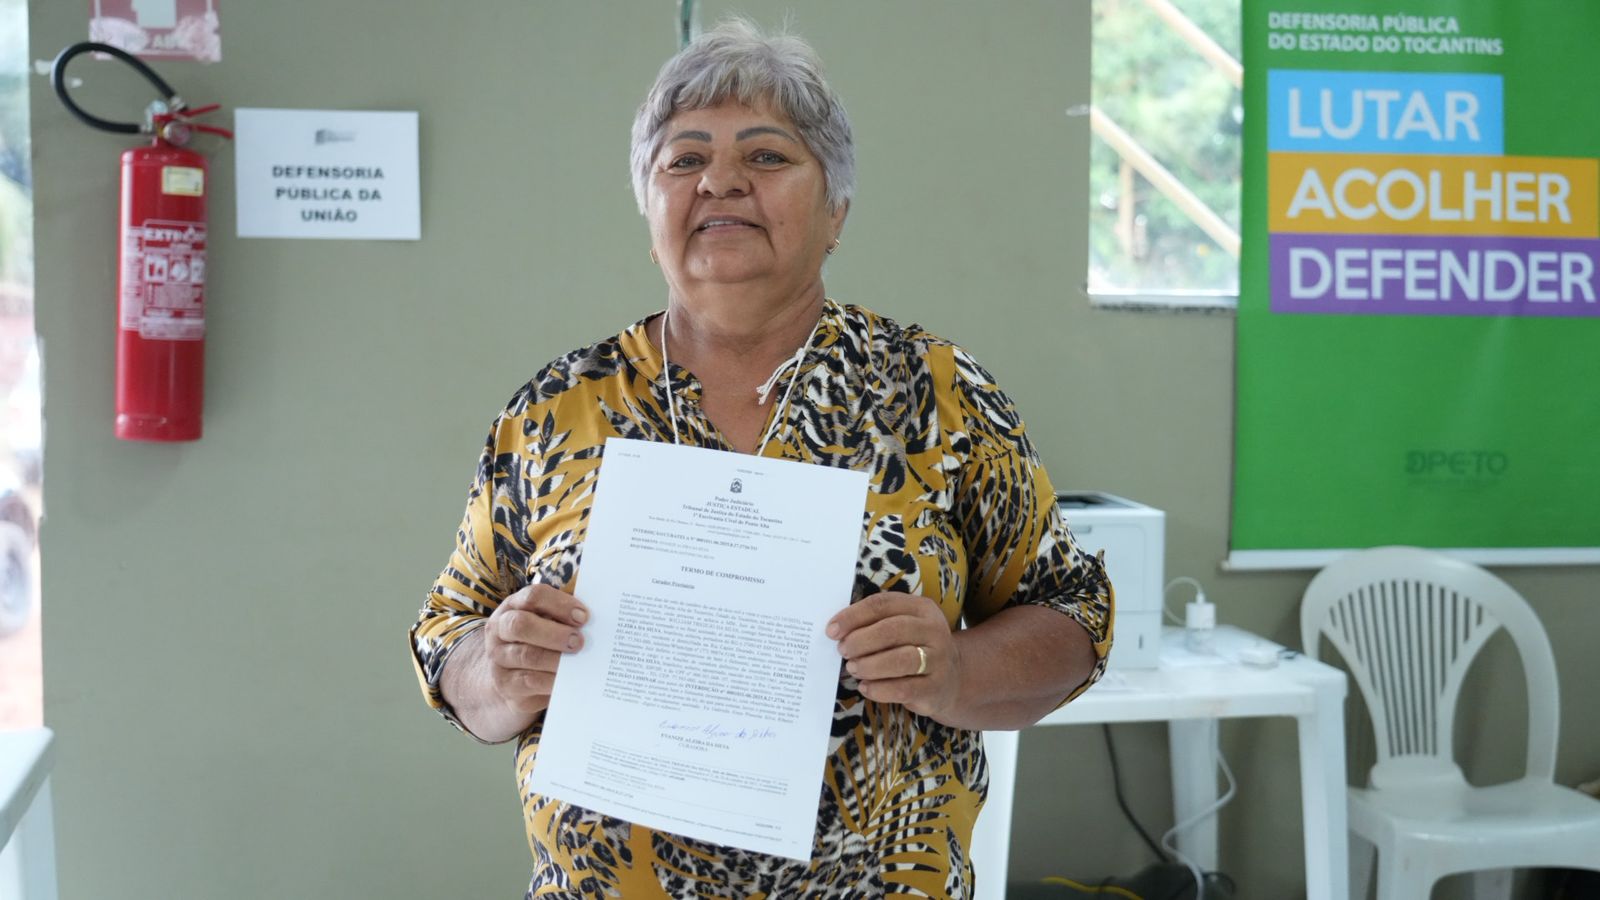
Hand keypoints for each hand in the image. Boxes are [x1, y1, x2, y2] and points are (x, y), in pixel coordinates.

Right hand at [482, 584, 588, 716]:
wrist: (514, 678)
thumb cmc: (539, 641)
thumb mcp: (547, 623)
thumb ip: (565, 617)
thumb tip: (595, 618)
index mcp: (513, 606)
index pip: (533, 597)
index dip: (560, 604)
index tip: (583, 616)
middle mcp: (500, 630)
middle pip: (521, 625)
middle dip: (555, 633)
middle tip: (580, 641)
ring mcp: (499, 658)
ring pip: (527, 655)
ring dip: (557, 658)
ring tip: (578, 661)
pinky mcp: (505, 684)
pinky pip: (529, 681)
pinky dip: (552, 680)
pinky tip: (568, 678)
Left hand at [827, 592, 960, 720]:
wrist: (952, 679)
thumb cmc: (914, 648)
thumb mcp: (902, 627)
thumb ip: (874, 623)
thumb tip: (836, 630)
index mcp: (922, 608)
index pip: (882, 605)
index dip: (853, 616)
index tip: (832, 630)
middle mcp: (934, 630)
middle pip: (892, 630)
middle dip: (860, 641)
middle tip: (843, 651)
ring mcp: (938, 660)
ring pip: (900, 660)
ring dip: (869, 665)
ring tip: (853, 668)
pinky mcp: (935, 688)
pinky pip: (903, 689)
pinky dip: (879, 689)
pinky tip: (865, 687)